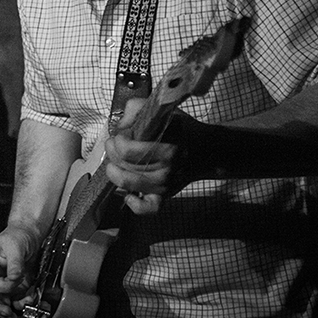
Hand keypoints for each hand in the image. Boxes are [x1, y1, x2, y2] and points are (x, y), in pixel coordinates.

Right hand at [0, 225, 39, 317]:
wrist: (28, 234)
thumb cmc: (16, 235)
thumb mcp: (15, 245)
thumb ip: (14, 264)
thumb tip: (14, 278)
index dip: (1, 286)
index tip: (14, 282)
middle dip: (1, 309)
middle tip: (10, 314)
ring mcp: (3, 284)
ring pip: (4, 303)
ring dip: (15, 307)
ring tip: (27, 304)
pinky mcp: (15, 287)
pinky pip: (16, 300)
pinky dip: (24, 302)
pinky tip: (31, 298)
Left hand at [104, 99, 195, 215]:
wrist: (205, 150)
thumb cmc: (181, 130)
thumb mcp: (163, 111)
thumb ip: (138, 108)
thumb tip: (120, 125)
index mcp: (167, 149)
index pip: (127, 150)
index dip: (116, 141)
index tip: (119, 135)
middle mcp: (166, 170)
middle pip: (123, 167)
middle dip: (112, 154)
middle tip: (114, 145)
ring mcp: (165, 185)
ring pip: (128, 185)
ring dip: (115, 173)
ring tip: (115, 162)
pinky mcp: (164, 196)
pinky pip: (146, 208)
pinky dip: (133, 203)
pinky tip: (128, 193)